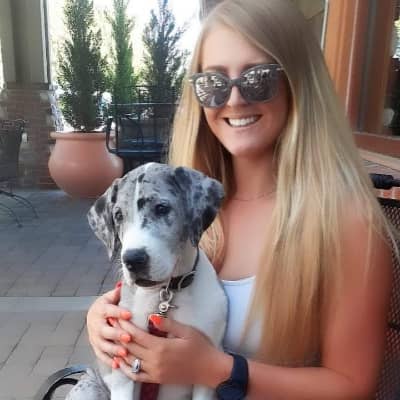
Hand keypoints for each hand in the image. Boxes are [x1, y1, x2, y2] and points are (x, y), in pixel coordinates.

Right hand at [86, 282, 131, 367]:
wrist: (93, 314)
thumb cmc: (107, 305)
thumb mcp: (111, 296)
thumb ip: (119, 292)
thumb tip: (127, 283)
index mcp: (101, 309)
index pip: (110, 310)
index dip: (119, 312)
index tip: (129, 315)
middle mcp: (96, 324)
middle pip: (105, 330)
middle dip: (117, 334)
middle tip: (128, 337)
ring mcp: (95, 337)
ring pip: (103, 345)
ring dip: (114, 350)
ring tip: (124, 353)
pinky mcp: (96, 347)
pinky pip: (102, 355)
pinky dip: (109, 361)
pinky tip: (118, 365)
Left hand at [115, 315, 231, 386]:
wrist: (209, 369)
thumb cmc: (200, 347)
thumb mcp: (186, 331)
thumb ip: (167, 324)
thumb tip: (151, 317)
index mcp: (161, 347)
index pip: (136, 335)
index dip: (125, 326)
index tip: (117, 316)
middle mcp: (154, 361)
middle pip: (130, 347)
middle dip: (119, 334)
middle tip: (111, 323)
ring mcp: (154, 372)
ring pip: (130, 362)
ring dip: (120, 350)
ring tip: (113, 339)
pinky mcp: (156, 379)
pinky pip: (136, 375)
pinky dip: (126, 368)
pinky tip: (122, 361)